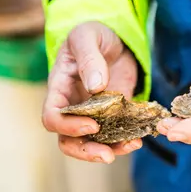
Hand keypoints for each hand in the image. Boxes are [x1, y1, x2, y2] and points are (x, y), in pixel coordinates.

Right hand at [42, 22, 141, 162]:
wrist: (114, 41)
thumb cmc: (93, 35)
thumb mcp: (87, 37)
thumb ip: (89, 59)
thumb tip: (95, 86)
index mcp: (60, 89)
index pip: (52, 117)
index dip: (68, 126)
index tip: (92, 124)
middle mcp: (73, 106)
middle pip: (68, 140)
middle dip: (86, 151)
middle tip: (107, 155)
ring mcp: (93, 113)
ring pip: (92, 142)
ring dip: (110, 149)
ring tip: (131, 145)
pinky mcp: (113, 115)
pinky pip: (114, 134)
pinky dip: (125, 140)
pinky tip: (138, 138)